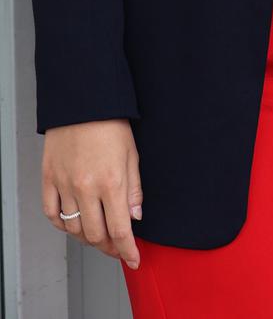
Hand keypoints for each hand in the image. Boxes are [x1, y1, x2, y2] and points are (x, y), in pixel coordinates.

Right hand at [41, 120, 142, 268]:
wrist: (83, 101)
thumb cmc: (110, 123)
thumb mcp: (132, 154)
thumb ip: (134, 190)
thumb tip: (135, 218)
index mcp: (111, 182)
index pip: (120, 230)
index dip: (127, 251)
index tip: (133, 259)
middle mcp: (86, 188)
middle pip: (96, 235)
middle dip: (109, 247)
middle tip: (118, 248)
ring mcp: (65, 185)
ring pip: (73, 229)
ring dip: (87, 237)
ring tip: (98, 234)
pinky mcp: (49, 179)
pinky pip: (52, 214)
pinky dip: (62, 224)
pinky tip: (72, 223)